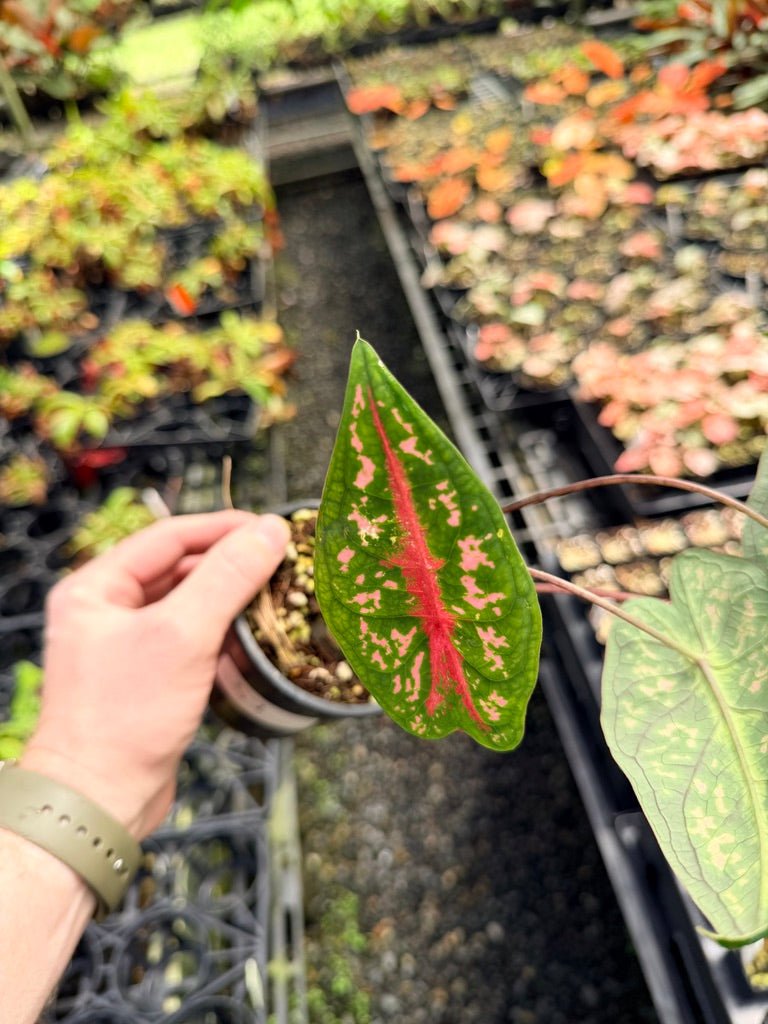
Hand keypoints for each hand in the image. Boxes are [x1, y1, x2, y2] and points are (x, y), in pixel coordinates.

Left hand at [20, 510, 288, 839]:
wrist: (99, 801)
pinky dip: (222, 634)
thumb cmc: (125, 717)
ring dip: (231, 599)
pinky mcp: (146, 676)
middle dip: (232, 564)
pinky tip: (253, 638)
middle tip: (283, 563)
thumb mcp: (182, 635)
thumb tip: (271, 530)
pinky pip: (191, 638)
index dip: (224, 528)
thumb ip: (228, 577)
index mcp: (96, 587)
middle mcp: (106, 609)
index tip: (272, 528)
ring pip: (189, 603)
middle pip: (180, 567)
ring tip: (276, 596)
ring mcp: (126, 644)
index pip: (170, 536)